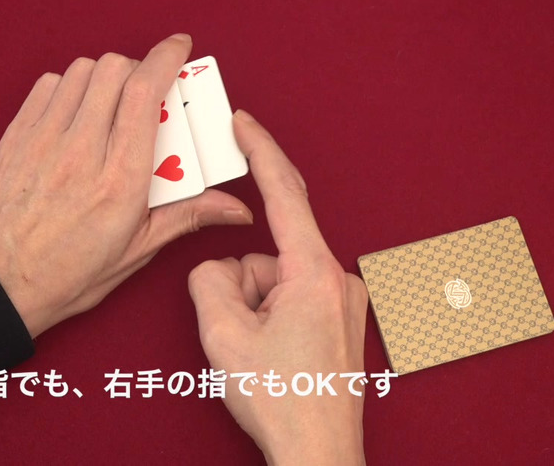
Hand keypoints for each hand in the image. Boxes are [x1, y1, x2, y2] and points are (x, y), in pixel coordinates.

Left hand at [0, 34, 252, 338]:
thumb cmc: (70, 272)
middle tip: (147, 92)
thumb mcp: (138, 249)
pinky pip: (48, 85)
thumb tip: (236, 208)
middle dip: (138, 69)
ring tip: (111, 104)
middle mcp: (81, 151)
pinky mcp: (17, 137)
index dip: (167, 58)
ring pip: (82, 72)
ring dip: (105, 77)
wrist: (3, 283)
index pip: (146, 93)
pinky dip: (69, 88)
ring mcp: (43, 140)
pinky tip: (77, 113)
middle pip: (115, 70)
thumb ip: (188, 215)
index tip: (180, 47)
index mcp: (120, 180)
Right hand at [188, 110, 367, 464]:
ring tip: (260, 356)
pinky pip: (291, 300)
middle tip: (240, 336)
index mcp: (313, 273)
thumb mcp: (222, 334)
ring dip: (254, 309)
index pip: (284, 193)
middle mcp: (338, 279)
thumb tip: (222, 270)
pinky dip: (271, 319)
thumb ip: (210, 279)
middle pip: (266, 255)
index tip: (243, 122)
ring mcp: (344, 302)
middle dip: (240, 287)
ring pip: (274, 281)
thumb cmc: (282, 400)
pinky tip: (274, 357)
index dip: (259, 150)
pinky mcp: (341, 321)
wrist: (318, 454)